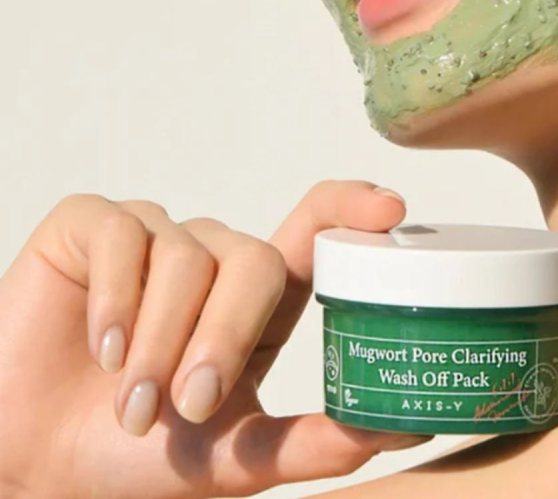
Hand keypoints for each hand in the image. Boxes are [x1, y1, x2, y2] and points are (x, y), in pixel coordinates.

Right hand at [0, 181, 431, 497]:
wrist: (33, 465)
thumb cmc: (138, 456)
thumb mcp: (236, 457)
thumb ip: (316, 441)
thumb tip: (406, 426)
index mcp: (259, 298)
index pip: (315, 228)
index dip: (352, 207)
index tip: (390, 208)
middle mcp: (213, 255)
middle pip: (254, 259)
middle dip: (225, 335)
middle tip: (192, 405)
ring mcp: (154, 235)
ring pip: (185, 257)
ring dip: (159, 342)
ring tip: (131, 405)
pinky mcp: (92, 226)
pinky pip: (123, 238)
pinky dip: (115, 300)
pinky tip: (99, 349)